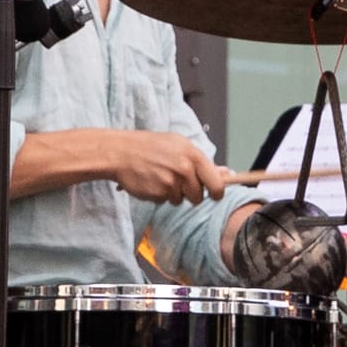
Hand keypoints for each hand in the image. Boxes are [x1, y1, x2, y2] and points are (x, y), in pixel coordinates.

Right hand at [103, 130, 231, 205]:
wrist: (120, 152)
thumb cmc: (149, 146)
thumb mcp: (178, 145)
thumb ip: (201, 161)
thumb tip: (226, 173)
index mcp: (193, 155)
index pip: (216, 183)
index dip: (217, 192)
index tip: (215, 195)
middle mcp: (184, 169)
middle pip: (199, 196)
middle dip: (191, 193)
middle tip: (178, 182)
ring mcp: (171, 183)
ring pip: (181, 200)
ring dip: (173, 194)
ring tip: (161, 177)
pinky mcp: (158, 194)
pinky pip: (165, 201)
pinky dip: (159, 195)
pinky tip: (152, 181)